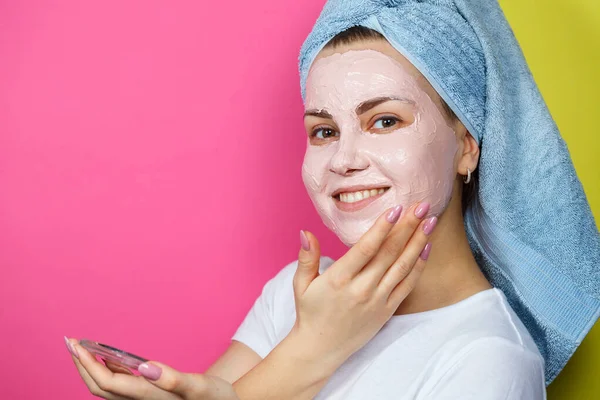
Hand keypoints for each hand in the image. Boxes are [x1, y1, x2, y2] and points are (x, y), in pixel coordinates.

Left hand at [64, 337, 239, 399]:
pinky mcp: (147, 398)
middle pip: (99, 388)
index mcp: (149, 398)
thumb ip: (173, 379)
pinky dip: (107, 370)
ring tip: (83, 346)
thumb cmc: (214, 398)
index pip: (107, 383)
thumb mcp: (199, 387)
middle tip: (71, 341)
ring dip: (91, 367)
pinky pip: (118, 386)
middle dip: (82, 365)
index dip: (88, 364)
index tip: (77, 344)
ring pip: (106, 388)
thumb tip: (145, 368)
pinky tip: (108, 358)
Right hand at [292, 202, 435, 368]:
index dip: (383, 228)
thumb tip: (305, 232)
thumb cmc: (310, 312)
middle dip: (407, 227)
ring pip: (402, 267)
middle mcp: (360, 289)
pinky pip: (406, 286)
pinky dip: (418, 267)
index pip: (366, 249)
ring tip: (429, 222)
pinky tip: (426, 248)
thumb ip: (307, 257)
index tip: (397, 209)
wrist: (320, 349)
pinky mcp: (386, 311)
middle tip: (421, 205)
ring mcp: (376, 301)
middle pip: (389, 253)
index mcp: (338, 279)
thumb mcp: (301, 284)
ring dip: (418, 243)